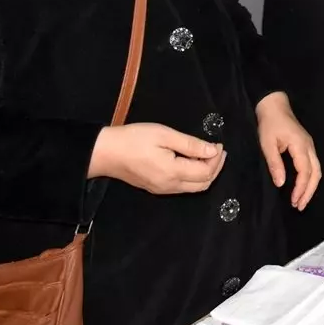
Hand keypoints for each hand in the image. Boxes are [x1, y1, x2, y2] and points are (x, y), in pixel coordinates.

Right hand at [88, 123, 225, 194]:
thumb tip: (213, 150)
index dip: (216, 159)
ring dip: (205, 172)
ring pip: (194, 187)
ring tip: (207, 154)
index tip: (218, 144)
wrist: (105, 153)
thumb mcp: (164, 135)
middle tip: (217, 150)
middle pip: (203, 184)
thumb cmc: (134, 139)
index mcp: (173, 173)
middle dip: (215, 167)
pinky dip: (194, 176)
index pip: (206, 172)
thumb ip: (190, 144)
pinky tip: (192, 161)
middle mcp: (170, 186)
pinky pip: (183, 187)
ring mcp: (162, 190)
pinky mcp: (156, 188)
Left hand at [256, 92, 320, 209]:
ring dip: (311, 186)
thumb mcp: (267, 144)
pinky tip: (302, 186)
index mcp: (300, 145)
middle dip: (309, 191)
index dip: (301, 188)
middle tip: (300, 206)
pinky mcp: (306, 146)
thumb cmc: (269, 123)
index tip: (294, 201)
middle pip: (316, 173)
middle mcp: (309, 147)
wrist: (274, 105)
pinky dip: (310, 179)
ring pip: (317, 170)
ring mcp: (309, 146)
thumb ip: (275, 163)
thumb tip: (280, 184)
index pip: (305, 171)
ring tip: (301, 200)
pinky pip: (313, 165)